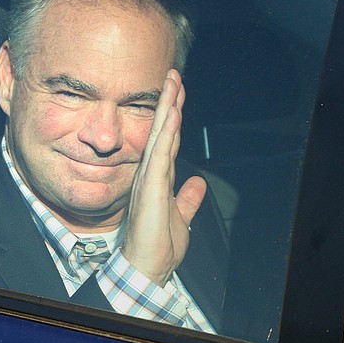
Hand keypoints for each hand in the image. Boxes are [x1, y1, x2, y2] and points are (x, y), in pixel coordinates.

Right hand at [120, 69, 206, 286]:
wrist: (145, 268)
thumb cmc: (157, 246)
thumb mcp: (181, 218)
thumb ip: (188, 199)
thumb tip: (198, 184)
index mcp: (159, 178)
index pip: (169, 139)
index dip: (173, 114)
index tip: (178, 91)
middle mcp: (152, 173)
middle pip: (163, 130)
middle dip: (169, 101)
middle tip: (173, 74)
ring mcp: (149, 178)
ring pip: (160, 135)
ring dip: (167, 108)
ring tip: (173, 83)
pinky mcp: (150, 187)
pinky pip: (160, 154)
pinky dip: (166, 133)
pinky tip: (172, 115)